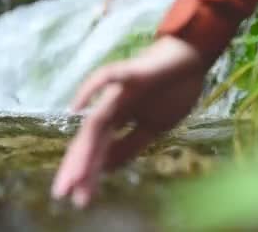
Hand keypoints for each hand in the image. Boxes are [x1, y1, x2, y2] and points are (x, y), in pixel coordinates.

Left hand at [51, 36, 208, 206]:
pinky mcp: (133, 73)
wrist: (193, 57)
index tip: (79, 199)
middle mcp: (114, 105)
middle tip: (65, 194)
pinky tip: (76, 106)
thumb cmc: (174, 89)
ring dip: (85, 148)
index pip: (99, 148)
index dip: (89, 172)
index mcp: (120, 119)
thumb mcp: (154, 127)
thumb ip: (130, 145)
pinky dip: (91, 89)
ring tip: (76, 174)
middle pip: (91, 138)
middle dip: (79, 167)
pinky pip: (108, 77)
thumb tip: (106, 168)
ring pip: (96, 121)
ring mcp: (121, 90)